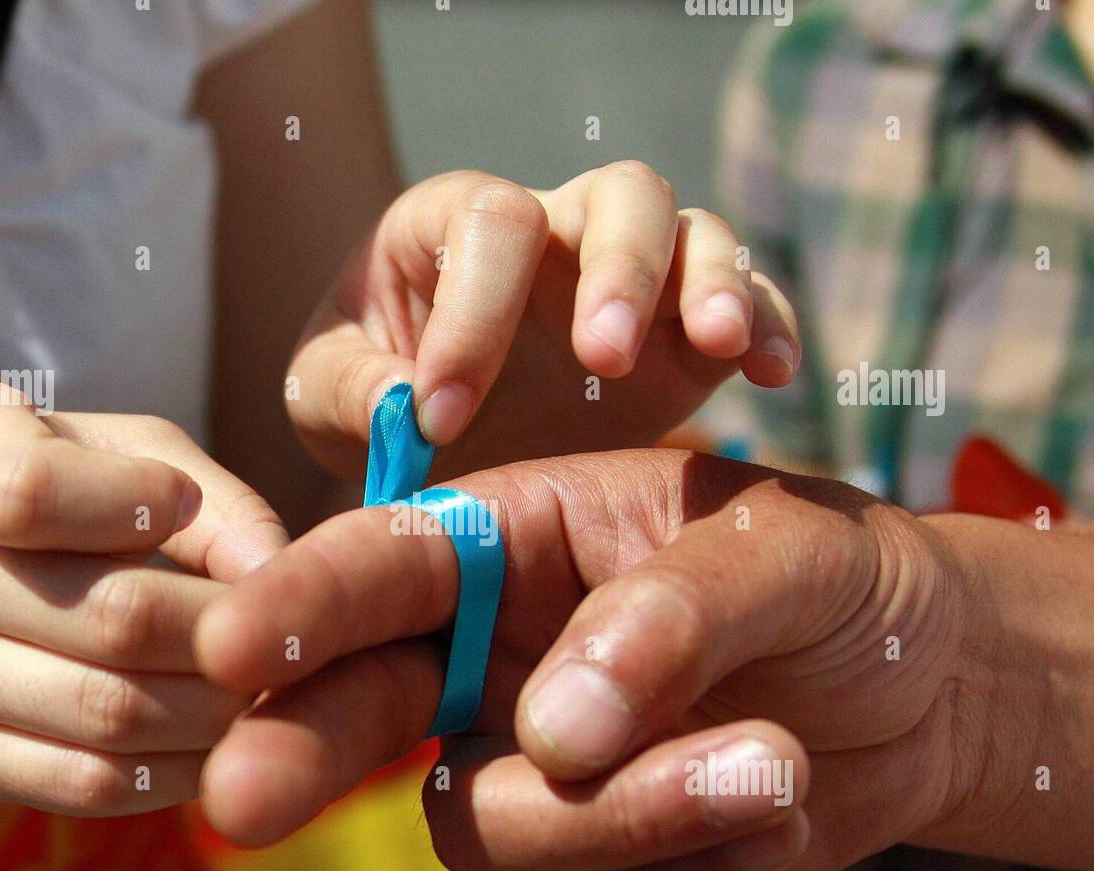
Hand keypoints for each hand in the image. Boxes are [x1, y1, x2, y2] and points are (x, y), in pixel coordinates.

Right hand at [0, 384, 286, 815]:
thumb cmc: (57, 497)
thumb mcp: (118, 453)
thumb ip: (208, 499)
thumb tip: (280, 572)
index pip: (28, 491)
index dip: (134, 502)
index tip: (180, 505)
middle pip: (108, 618)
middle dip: (224, 630)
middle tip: (284, 631)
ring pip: (110, 713)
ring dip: (215, 707)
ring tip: (261, 684)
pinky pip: (89, 784)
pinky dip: (178, 769)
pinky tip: (218, 739)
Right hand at [193, 450, 990, 870]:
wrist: (921, 686)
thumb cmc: (841, 579)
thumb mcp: (782, 550)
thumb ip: (668, 616)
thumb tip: (554, 732)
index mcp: (512, 541)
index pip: (384, 565)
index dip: (303, 604)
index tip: (232, 644)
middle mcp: (489, 656)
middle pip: (357, 711)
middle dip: (301, 751)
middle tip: (240, 803)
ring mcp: (524, 764)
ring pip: (484, 827)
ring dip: (624, 816)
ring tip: (779, 764)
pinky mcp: (581, 863)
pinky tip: (779, 809)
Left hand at [287, 163, 799, 481]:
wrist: (444, 443)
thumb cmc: (372, 400)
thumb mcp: (327, 400)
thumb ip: (350, 394)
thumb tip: (404, 405)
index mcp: (456, 225)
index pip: (490, 224)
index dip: (471, 314)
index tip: (441, 420)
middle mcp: (556, 230)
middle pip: (619, 195)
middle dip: (618, 270)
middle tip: (598, 359)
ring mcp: (630, 278)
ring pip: (695, 231)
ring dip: (711, 282)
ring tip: (715, 347)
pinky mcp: (682, 337)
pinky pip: (750, 300)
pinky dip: (770, 325)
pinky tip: (774, 376)